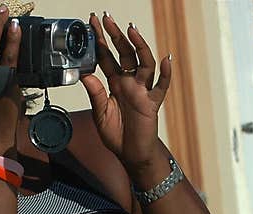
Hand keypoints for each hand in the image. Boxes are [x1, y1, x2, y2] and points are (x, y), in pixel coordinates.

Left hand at [80, 13, 171, 177]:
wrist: (131, 154)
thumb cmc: (117, 135)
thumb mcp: (100, 115)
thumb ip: (95, 95)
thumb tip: (86, 74)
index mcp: (114, 84)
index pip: (105, 57)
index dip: (99, 40)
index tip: (92, 22)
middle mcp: (129, 83)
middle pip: (124, 54)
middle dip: (116, 35)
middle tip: (109, 18)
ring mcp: (142, 91)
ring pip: (143, 63)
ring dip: (139, 46)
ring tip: (132, 31)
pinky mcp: (152, 103)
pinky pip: (161, 86)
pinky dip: (166, 73)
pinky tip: (166, 60)